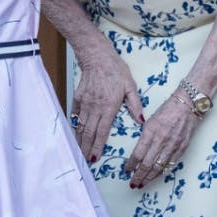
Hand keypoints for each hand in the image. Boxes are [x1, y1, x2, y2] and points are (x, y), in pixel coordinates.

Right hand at [71, 44, 142, 161]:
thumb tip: (142, 121)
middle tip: (83, 160)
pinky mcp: (78, 97)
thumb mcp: (130, 86)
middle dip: (86, 147)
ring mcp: (85, 103)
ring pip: (81, 125)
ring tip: (78, 150)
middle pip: (89, 132)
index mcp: (109, 107)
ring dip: (79, 139)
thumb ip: (135, 105)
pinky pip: (75, 115)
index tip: (94, 158)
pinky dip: (74, 125)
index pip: (102, 131)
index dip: (98, 146)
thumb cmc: (116, 70)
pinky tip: (74, 133)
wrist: (96, 56)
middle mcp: (95, 107)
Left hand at [124, 90, 198, 187]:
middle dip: (139, 176)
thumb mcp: (150, 121)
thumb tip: (138, 151)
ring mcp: (172, 146)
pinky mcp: (182, 148)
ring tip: (142, 184)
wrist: (187, 106)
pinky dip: (161, 172)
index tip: (126, 170)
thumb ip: (145, 136)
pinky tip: (155, 177)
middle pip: (147, 163)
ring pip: (159, 167)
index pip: (138, 153)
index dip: (131, 164)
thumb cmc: (166, 111)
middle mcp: (161, 141)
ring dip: (149, 177)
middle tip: (132, 184)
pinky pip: (170, 164)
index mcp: (150, 132)